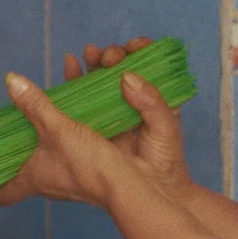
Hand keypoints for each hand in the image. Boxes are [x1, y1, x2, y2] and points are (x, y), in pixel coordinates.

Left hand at [0, 67, 186, 209]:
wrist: (132, 184)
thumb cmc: (88, 165)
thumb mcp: (57, 129)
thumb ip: (35, 104)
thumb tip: (10, 80)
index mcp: (33, 178)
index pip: (4, 192)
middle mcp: (49, 180)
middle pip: (25, 169)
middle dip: (17, 150)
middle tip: (6, 133)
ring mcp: (70, 174)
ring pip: (50, 152)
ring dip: (48, 127)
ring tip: (41, 103)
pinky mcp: (91, 166)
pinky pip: (73, 143)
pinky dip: (72, 124)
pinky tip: (76, 107)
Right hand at [63, 38, 193, 199]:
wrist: (151, 192)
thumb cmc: (165, 162)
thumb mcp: (165, 128)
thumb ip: (152, 102)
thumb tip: (128, 77)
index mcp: (153, 98)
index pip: (146, 65)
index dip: (139, 51)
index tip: (134, 46)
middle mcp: (132, 101)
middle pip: (119, 68)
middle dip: (112, 55)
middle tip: (107, 57)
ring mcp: (111, 110)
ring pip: (99, 79)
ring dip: (93, 62)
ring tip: (88, 53)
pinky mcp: (92, 122)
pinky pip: (81, 97)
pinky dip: (75, 78)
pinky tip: (71, 63)